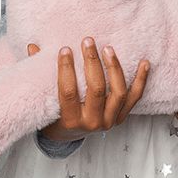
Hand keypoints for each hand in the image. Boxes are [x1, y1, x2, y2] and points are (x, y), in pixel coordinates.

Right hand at [28, 39, 149, 141]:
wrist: (69, 136)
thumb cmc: (54, 117)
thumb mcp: (44, 101)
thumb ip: (40, 76)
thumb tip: (33, 47)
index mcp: (70, 119)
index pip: (69, 91)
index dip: (66, 69)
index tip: (64, 49)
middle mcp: (92, 122)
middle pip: (97, 89)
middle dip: (92, 63)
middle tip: (88, 41)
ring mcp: (109, 121)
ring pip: (118, 93)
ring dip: (114, 68)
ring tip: (108, 48)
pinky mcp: (121, 117)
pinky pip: (134, 98)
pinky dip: (141, 80)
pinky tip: (144, 63)